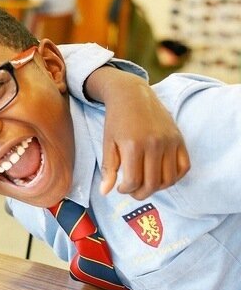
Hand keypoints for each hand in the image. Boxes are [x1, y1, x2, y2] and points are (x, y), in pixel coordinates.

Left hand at [95, 71, 189, 198]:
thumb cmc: (117, 120)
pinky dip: (174, 177)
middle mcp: (155, 144)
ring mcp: (170, 142)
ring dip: (157, 188)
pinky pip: (184, 167)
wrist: (132, 96)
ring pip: (169, 179)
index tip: (120, 188)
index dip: (126, 190)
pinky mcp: (179, 139)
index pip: (134, 181)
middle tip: (132, 191)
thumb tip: (105, 192)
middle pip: (152, 183)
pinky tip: (161, 176)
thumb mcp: (107, 143)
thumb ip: (108, 168)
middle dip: (140, 193)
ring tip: (145, 184)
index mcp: (133, 146)